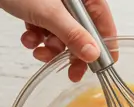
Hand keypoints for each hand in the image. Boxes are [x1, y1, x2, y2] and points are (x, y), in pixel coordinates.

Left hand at [0, 0, 116, 81]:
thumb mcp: (50, 13)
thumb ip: (73, 35)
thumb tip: (93, 55)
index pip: (104, 24)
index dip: (103, 48)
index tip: (98, 68)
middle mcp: (74, 0)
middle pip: (83, 33)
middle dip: (70, 52)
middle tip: (70, 72)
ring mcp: (57, 3)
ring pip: (63, 34)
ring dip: (51, 48)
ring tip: (39, 51)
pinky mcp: (41, 6)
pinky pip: (47, 29)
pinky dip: (38, 38)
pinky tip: (29, 38)